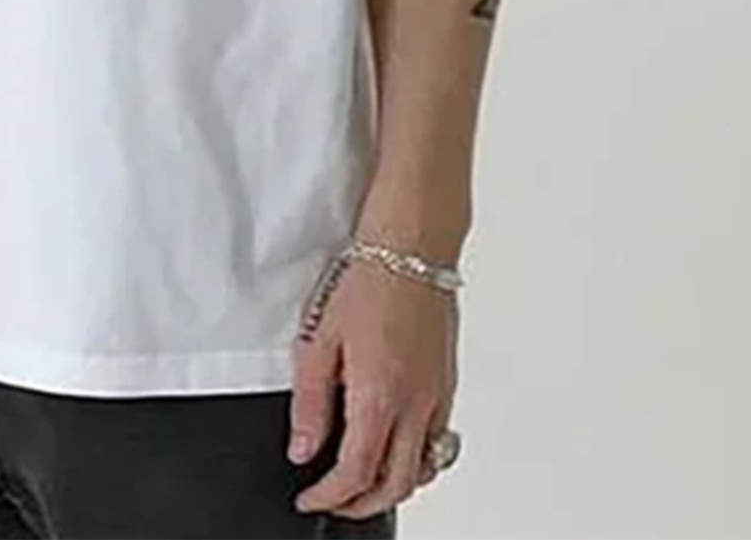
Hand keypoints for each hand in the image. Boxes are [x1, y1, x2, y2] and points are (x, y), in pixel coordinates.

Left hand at [285, 257, 458, 518]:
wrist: (411, 246)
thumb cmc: (366, 279)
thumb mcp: (318, 336)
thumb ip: (310, 400)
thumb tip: (303, 448)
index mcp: (380, 396)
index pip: (356, 472)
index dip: (329, 496)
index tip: (309, 497)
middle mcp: (416, 404)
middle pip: (396, 484)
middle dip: (361, 504)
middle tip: (332, 499)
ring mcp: (437, 396)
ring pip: (424, 469)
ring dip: (393, 486)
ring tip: (361, 481)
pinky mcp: (447, 383)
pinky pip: (438, 442)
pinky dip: (417, 460)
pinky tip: (395, 447)